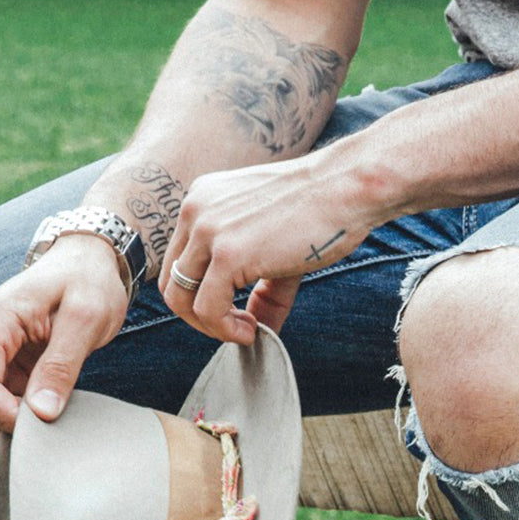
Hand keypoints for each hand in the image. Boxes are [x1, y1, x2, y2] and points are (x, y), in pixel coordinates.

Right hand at [0, 236, 128, 437]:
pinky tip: (45, 400)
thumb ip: (62, 365)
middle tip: (52, 415)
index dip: (4, 413)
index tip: (43, 421)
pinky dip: (15, 413)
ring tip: (51, 403)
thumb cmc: (88, 283)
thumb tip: (42, 413)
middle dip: (6, 420)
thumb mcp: (87, 319)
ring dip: (10, 419)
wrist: (85, 263)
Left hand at [159, 150, 373, 341]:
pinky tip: (253, 330)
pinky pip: (207, 309)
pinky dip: (226, 330)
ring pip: (180, 299)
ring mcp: (208, 230)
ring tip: (247, 330)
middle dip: (200, 317)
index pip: (180, 261)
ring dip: (211, 327)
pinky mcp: (228, 253)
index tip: (237, 312)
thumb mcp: (277, 246)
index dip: (202, 296)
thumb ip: (261, 288)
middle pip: (171, 282)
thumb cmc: (322, 212)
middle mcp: (196, 210)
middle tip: (238, 327)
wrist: (347, 188)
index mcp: (203, 201)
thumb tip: (259, 331)